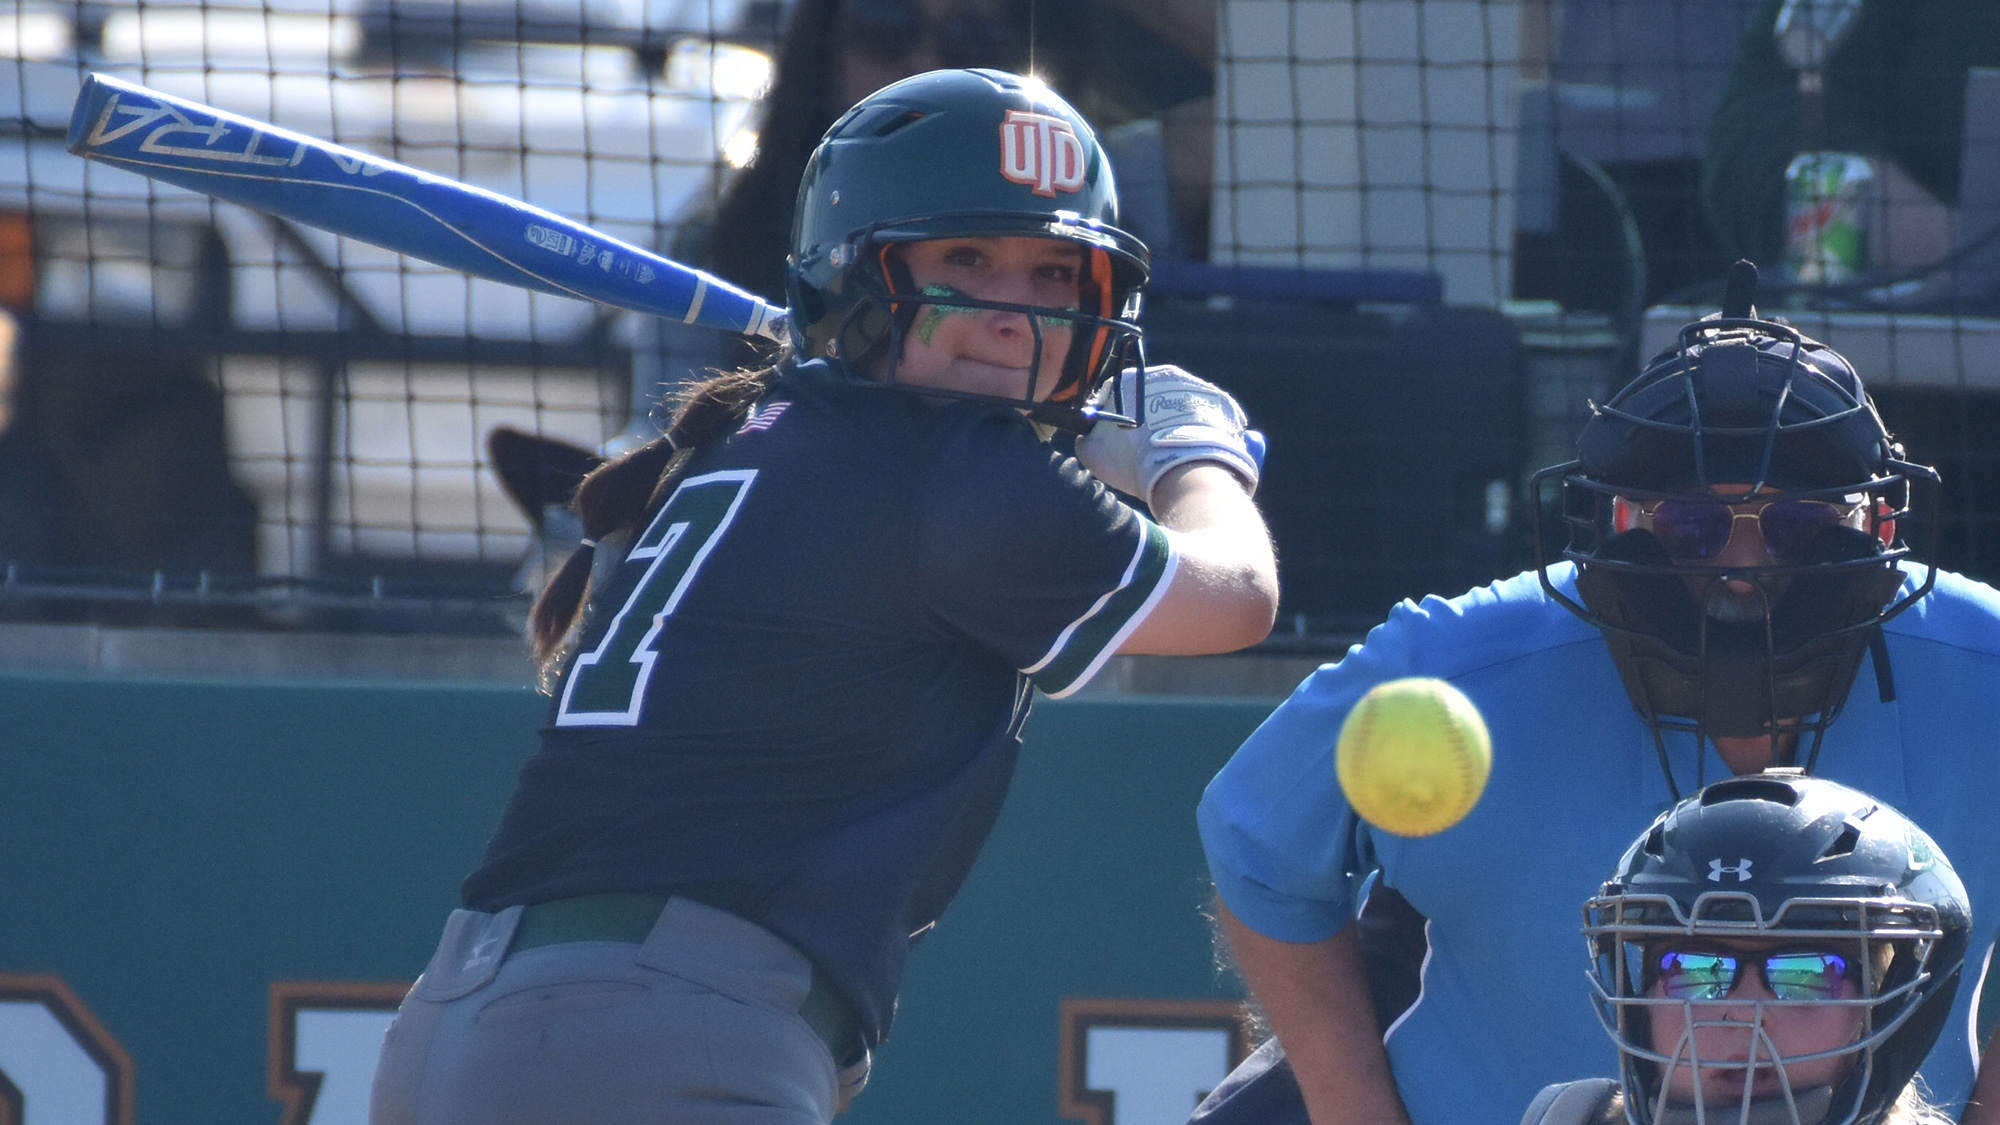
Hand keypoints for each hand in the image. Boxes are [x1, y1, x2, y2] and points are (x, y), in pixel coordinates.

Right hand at [1075, 365, 1259, 504]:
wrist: (1187, 471)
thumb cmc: (1135, 462)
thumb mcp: (1093, 454)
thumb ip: (1086, 438)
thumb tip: (1089, 435)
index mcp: (1127, 380)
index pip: (1113, 395)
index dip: (1114, 421)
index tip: (1119, 443)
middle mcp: (1162, 374)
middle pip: (1148, 398)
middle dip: (1147, 420)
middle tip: (1147, 449)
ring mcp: (1194, 385)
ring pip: (1178, 405)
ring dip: (1175, 423)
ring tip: (1174, 453)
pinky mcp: (1220, 401)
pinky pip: (1205, 415)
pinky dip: (1201, 430)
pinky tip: (1195, 451)